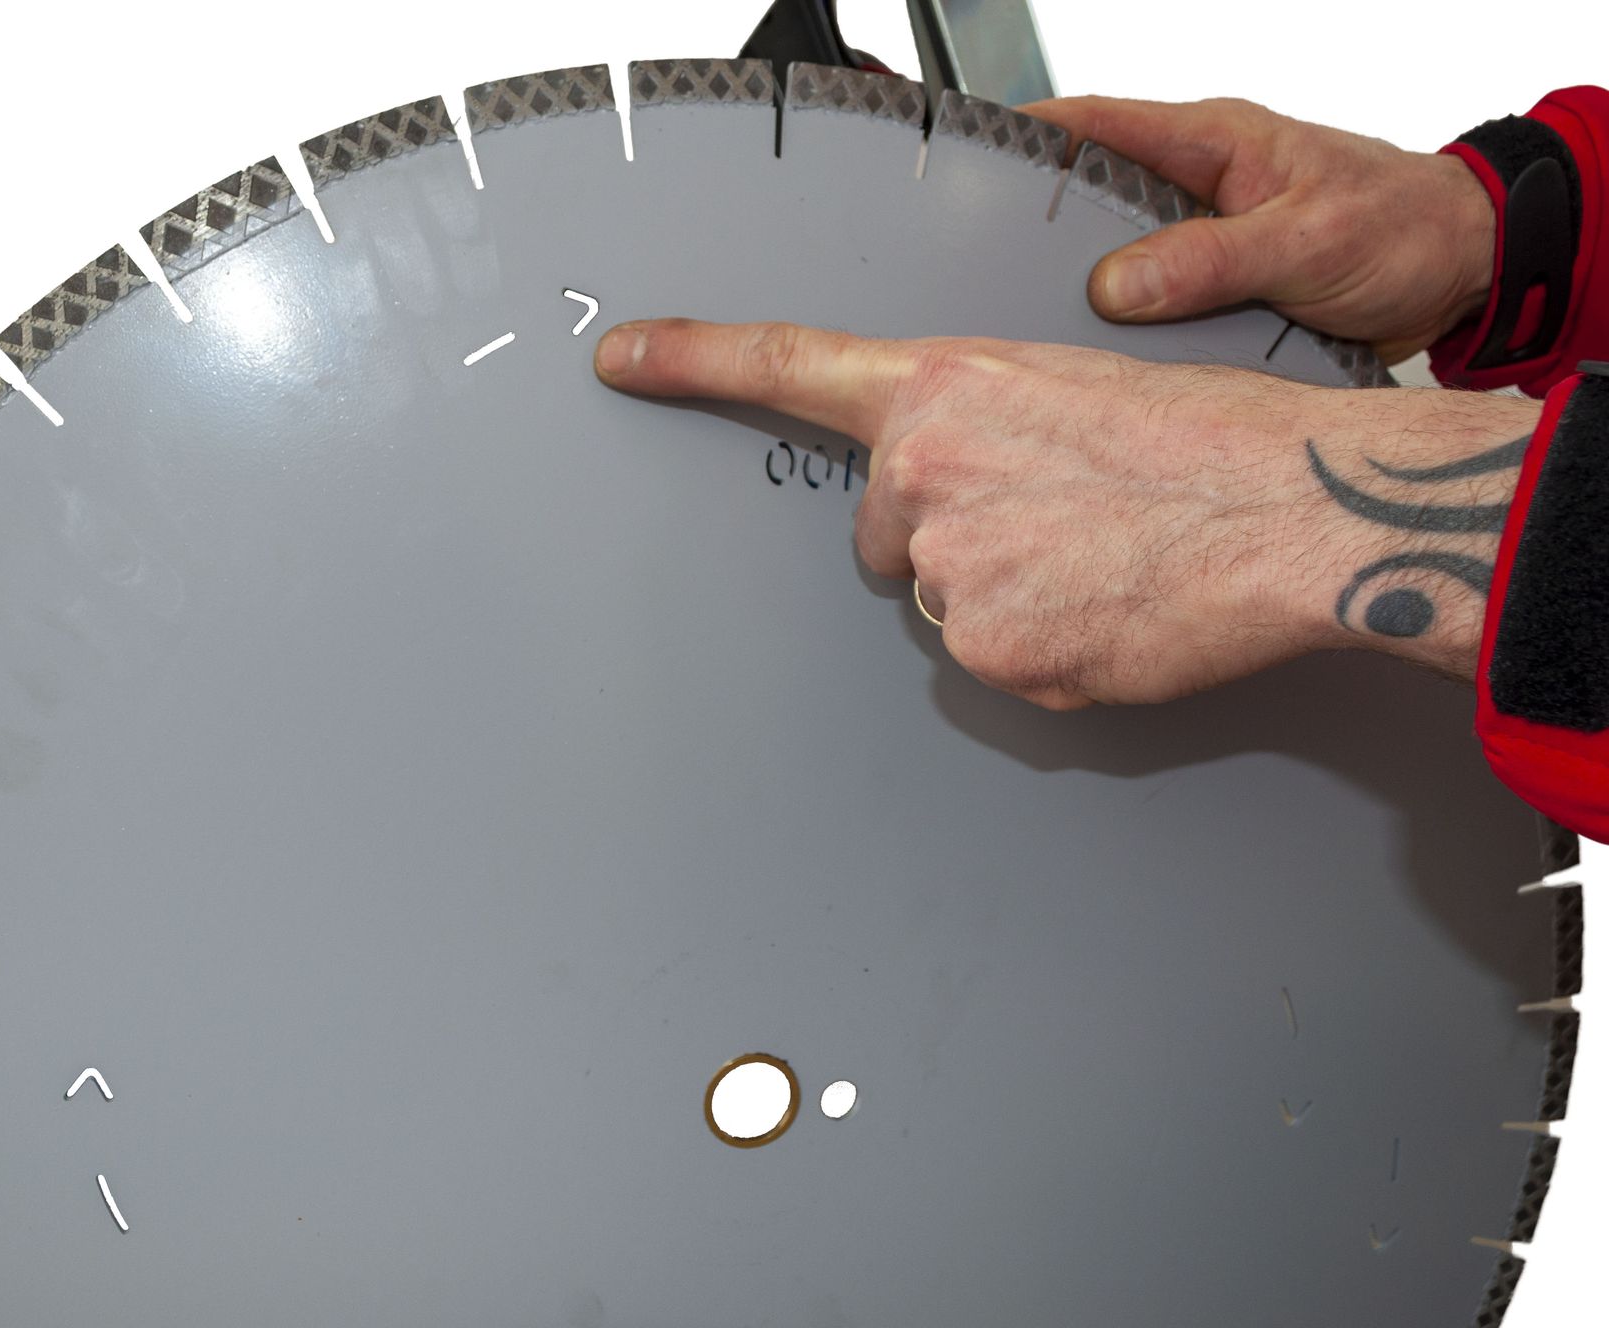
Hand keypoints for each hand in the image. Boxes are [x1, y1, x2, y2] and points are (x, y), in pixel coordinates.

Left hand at [595, 320, 1539, 707]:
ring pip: (950, 605)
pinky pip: (999, 665)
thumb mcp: (1065, 391)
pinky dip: (1047, 653)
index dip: (693, 359)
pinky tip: (1110, 612)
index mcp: (941, 387)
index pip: (788, 364)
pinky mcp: (990, 651)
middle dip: (951, 541)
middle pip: (886, 541)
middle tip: (1057, 521)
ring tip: (1103, 561)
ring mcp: (949, 569)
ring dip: (1011, 599)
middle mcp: (922, 473)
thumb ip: (976, 434)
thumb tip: (955, 509)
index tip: (623, 355)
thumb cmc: (1201, 440)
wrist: (1291, 505)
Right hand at [1019, 96, 1494, 361]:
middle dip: (1033, 234)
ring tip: (1028, 329)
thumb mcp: (1307, 243)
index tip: (967, 161)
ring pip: (1110, 262)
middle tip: (981, 274)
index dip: (1027, 136)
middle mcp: (1195, 187)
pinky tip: (1095, 365)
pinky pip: (1145, 310)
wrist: (1462, 272)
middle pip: (1087, 201)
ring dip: (1076, 296)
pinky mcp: (1210, 291)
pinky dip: (1119, 336)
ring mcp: (1198, 241)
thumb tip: (1117, 285)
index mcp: (1210, 143)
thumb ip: (1209, 262)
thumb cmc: (1404, 228)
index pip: (1097, 123)